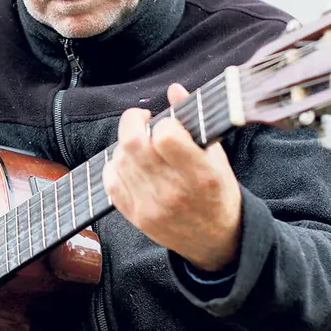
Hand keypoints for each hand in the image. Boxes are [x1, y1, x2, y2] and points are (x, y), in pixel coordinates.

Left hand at [103, 83, 242, 271]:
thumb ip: (195, 121)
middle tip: (143, 121)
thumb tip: (174, 89)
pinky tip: (131, 163)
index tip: (167, 124)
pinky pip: (110, 182)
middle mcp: (173, 192)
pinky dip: (115, 166)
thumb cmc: (219, 194)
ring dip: (126, 145)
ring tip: (142, 145)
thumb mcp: (217, 157)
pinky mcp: (135, 217)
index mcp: (201, 175)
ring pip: (119, 159)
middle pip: (133, 144)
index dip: (162, 123)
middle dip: (133, 122)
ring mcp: (151, 207)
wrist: (216, 242)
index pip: (165, 137)